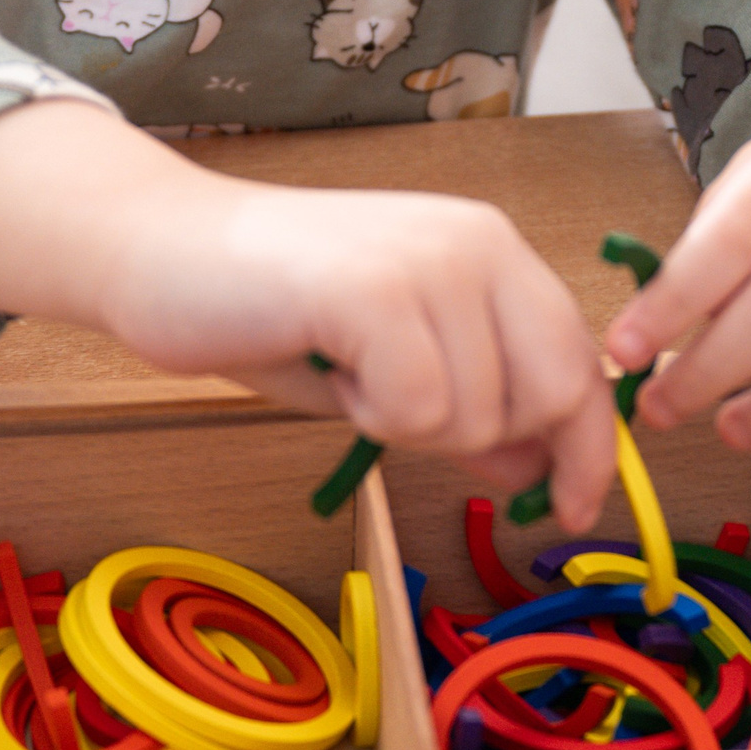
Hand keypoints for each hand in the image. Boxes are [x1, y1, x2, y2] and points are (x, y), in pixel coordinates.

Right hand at [110, 172, 620, 531]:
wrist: (159, 249)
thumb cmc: (269, 307)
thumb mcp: (390, 362)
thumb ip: (469, 403)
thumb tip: (538, 468)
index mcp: (491, 248)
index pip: (581, 362)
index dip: (590, 448)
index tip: (575, 508)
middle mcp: (477, 241)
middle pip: (553, 393)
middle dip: (482, 438)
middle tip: (395, 409)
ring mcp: (431, 259)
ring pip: (478, 415)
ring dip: (407, 426)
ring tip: (347, 369)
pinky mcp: (377, 288)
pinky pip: (418, 409)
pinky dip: (371, 417)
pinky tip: (331, 370)